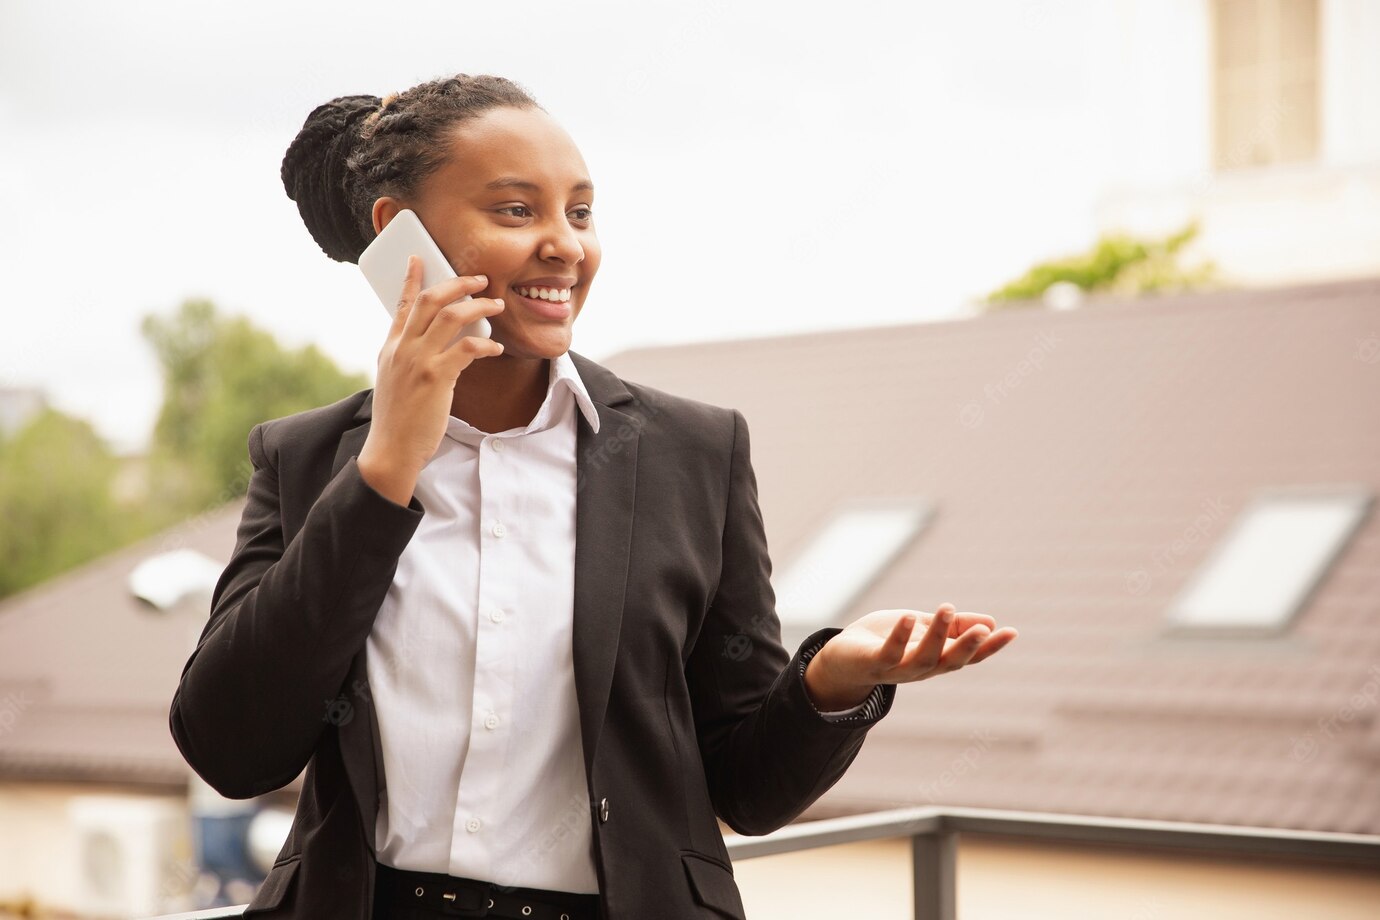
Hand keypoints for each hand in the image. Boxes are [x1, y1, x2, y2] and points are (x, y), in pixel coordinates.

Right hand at [359, 255, 505, 504]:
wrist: (390, 450)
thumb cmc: (397, 420)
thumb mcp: (393, 380)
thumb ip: (405, 358)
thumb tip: (424, 344)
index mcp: (391, 347)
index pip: (402, 304)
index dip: (411, 278)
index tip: (420, 258)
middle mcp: (402, 348)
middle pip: (431, 300)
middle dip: (458, 283)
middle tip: (480, 279)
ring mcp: (418, 361)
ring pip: (451, 316)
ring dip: (478, 306)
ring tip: (496, 305)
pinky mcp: (436, 378)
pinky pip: (467, 348)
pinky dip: (486, 344)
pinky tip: (497, 348)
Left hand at [803, 604, 1017, 709]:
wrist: (842, 660)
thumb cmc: (885, 641)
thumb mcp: (922, 628)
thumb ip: (952, 627)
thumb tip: (990, 622)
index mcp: (936, 659)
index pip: (968, 656)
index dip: (990, 647)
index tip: (1011, 632)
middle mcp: (921, 669)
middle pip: (949, 662)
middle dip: (967, 647)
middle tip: (984, 630)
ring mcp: (897, 669)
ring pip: (923, 658)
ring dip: (937, 635)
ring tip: (947, 608)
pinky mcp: (874, 663)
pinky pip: (889, 653)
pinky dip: (899, 636)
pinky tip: (908, 617)